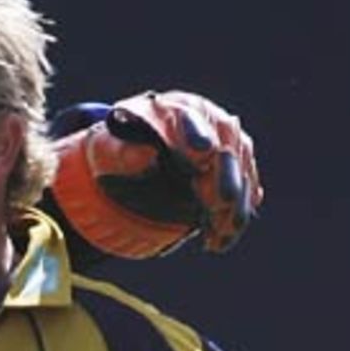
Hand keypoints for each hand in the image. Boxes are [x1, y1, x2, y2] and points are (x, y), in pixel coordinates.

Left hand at [52, 91, 262, 259]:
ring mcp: (223, 146)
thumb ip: (122, 153)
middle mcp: (206, 121)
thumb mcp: (107, 153)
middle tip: (224, 201)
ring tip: (222, 234)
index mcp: (173, 111)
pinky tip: (221, 239)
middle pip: (225, 144)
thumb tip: (143, 154)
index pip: (189, 118)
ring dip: (235, 204)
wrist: (134, 170)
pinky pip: (243, 192)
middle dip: (226, 174)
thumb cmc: (117, 155)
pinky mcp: (231, 171)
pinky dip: (234, 216)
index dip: (196, 136)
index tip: (202, 154)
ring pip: (240, 171)